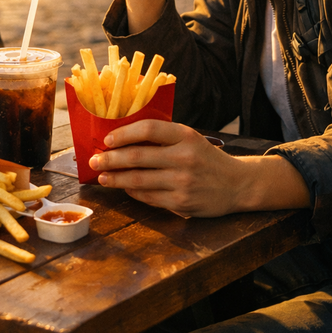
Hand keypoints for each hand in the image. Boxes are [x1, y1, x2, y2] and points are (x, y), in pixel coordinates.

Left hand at [89, 119, 310, 217]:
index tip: (107, 139)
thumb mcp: (190, 139)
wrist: (237, 184)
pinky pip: (148, 197)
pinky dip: (132, 191)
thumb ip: (162, 137)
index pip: (147, 129)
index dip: (123, 134)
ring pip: (138, 180)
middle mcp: (184, 157)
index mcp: (185, 136)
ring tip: (102, 176)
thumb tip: (122, 138)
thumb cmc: (206, 158)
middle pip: (137, 157)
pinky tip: (123, 187)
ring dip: (115, 178)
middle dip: (110, 159)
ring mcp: (182, 182)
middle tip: (94, 160)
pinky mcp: (181, 203)